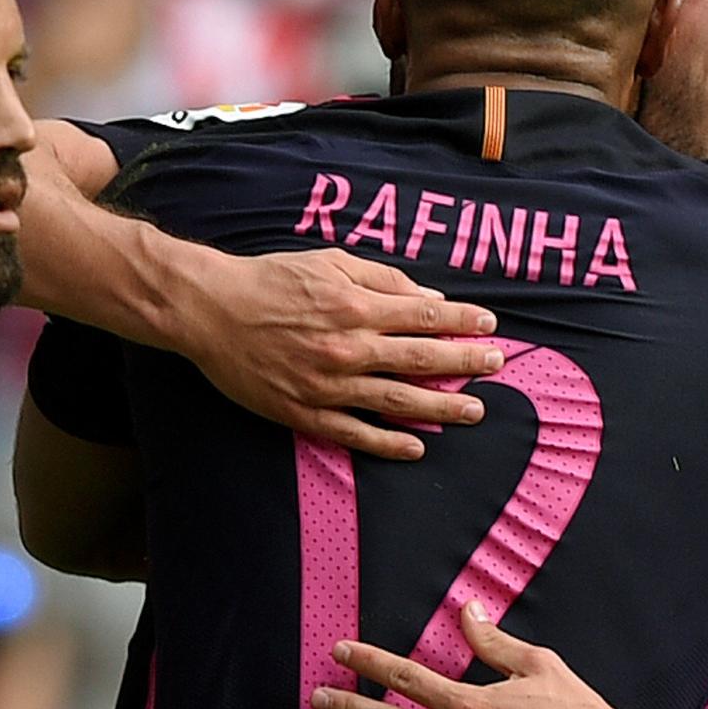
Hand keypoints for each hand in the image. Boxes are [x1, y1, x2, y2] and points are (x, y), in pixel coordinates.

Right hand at [179, 248, 503, 460]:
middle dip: (465, 362)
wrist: (211, 311)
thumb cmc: (272, 280)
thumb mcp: (329, 262)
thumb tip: (428, 299)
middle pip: (421, 359)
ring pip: (397, 401)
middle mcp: (348, 347)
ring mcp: (327, 384)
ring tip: (472, 411)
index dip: (462, 322)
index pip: (424, 316)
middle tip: (496, 366)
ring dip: (441, 407)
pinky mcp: (304, 412)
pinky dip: (388, 443)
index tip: (490, 327)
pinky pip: (355, 433)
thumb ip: (382, 279)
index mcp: (355, 306)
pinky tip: (417, 447)